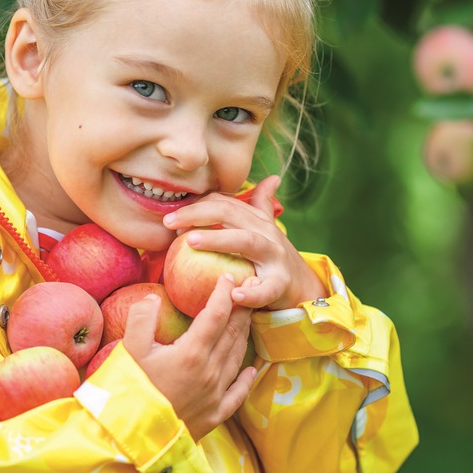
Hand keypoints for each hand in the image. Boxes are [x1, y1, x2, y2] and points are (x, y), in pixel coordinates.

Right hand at [123, 273, 256, 441]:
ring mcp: (214, 395)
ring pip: (236, 359)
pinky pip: (237, 394)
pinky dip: (246, 379)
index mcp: (192, 353)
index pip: (216, 315)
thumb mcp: (129, 351)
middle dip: (240, 310)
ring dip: (243, 336)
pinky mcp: (213, 416)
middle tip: (248, 291)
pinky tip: (251, 370)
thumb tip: (154, 297)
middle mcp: (210, 372)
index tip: (229, 277)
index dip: (224, 294)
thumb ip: (142, 319)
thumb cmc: (128, 392)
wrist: (131, 440)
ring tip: (247, 320)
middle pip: (232, 334)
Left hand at [162, 176, 326, 310]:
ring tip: (190, 242)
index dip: (196, 205)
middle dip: (198, 214)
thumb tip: (272, 178)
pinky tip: (234, 294)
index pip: (223, 203)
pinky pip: (266, 288)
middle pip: (230, 214)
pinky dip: (251, 292)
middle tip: (169, 222)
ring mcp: (275, 257)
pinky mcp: (281, 283)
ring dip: (218, 239)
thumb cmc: (272, 256)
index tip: (170, 216)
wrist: (303, 285)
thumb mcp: (266, 229)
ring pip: (247, 242)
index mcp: (256, 221)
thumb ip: (261, 204)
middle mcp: (265, 233)